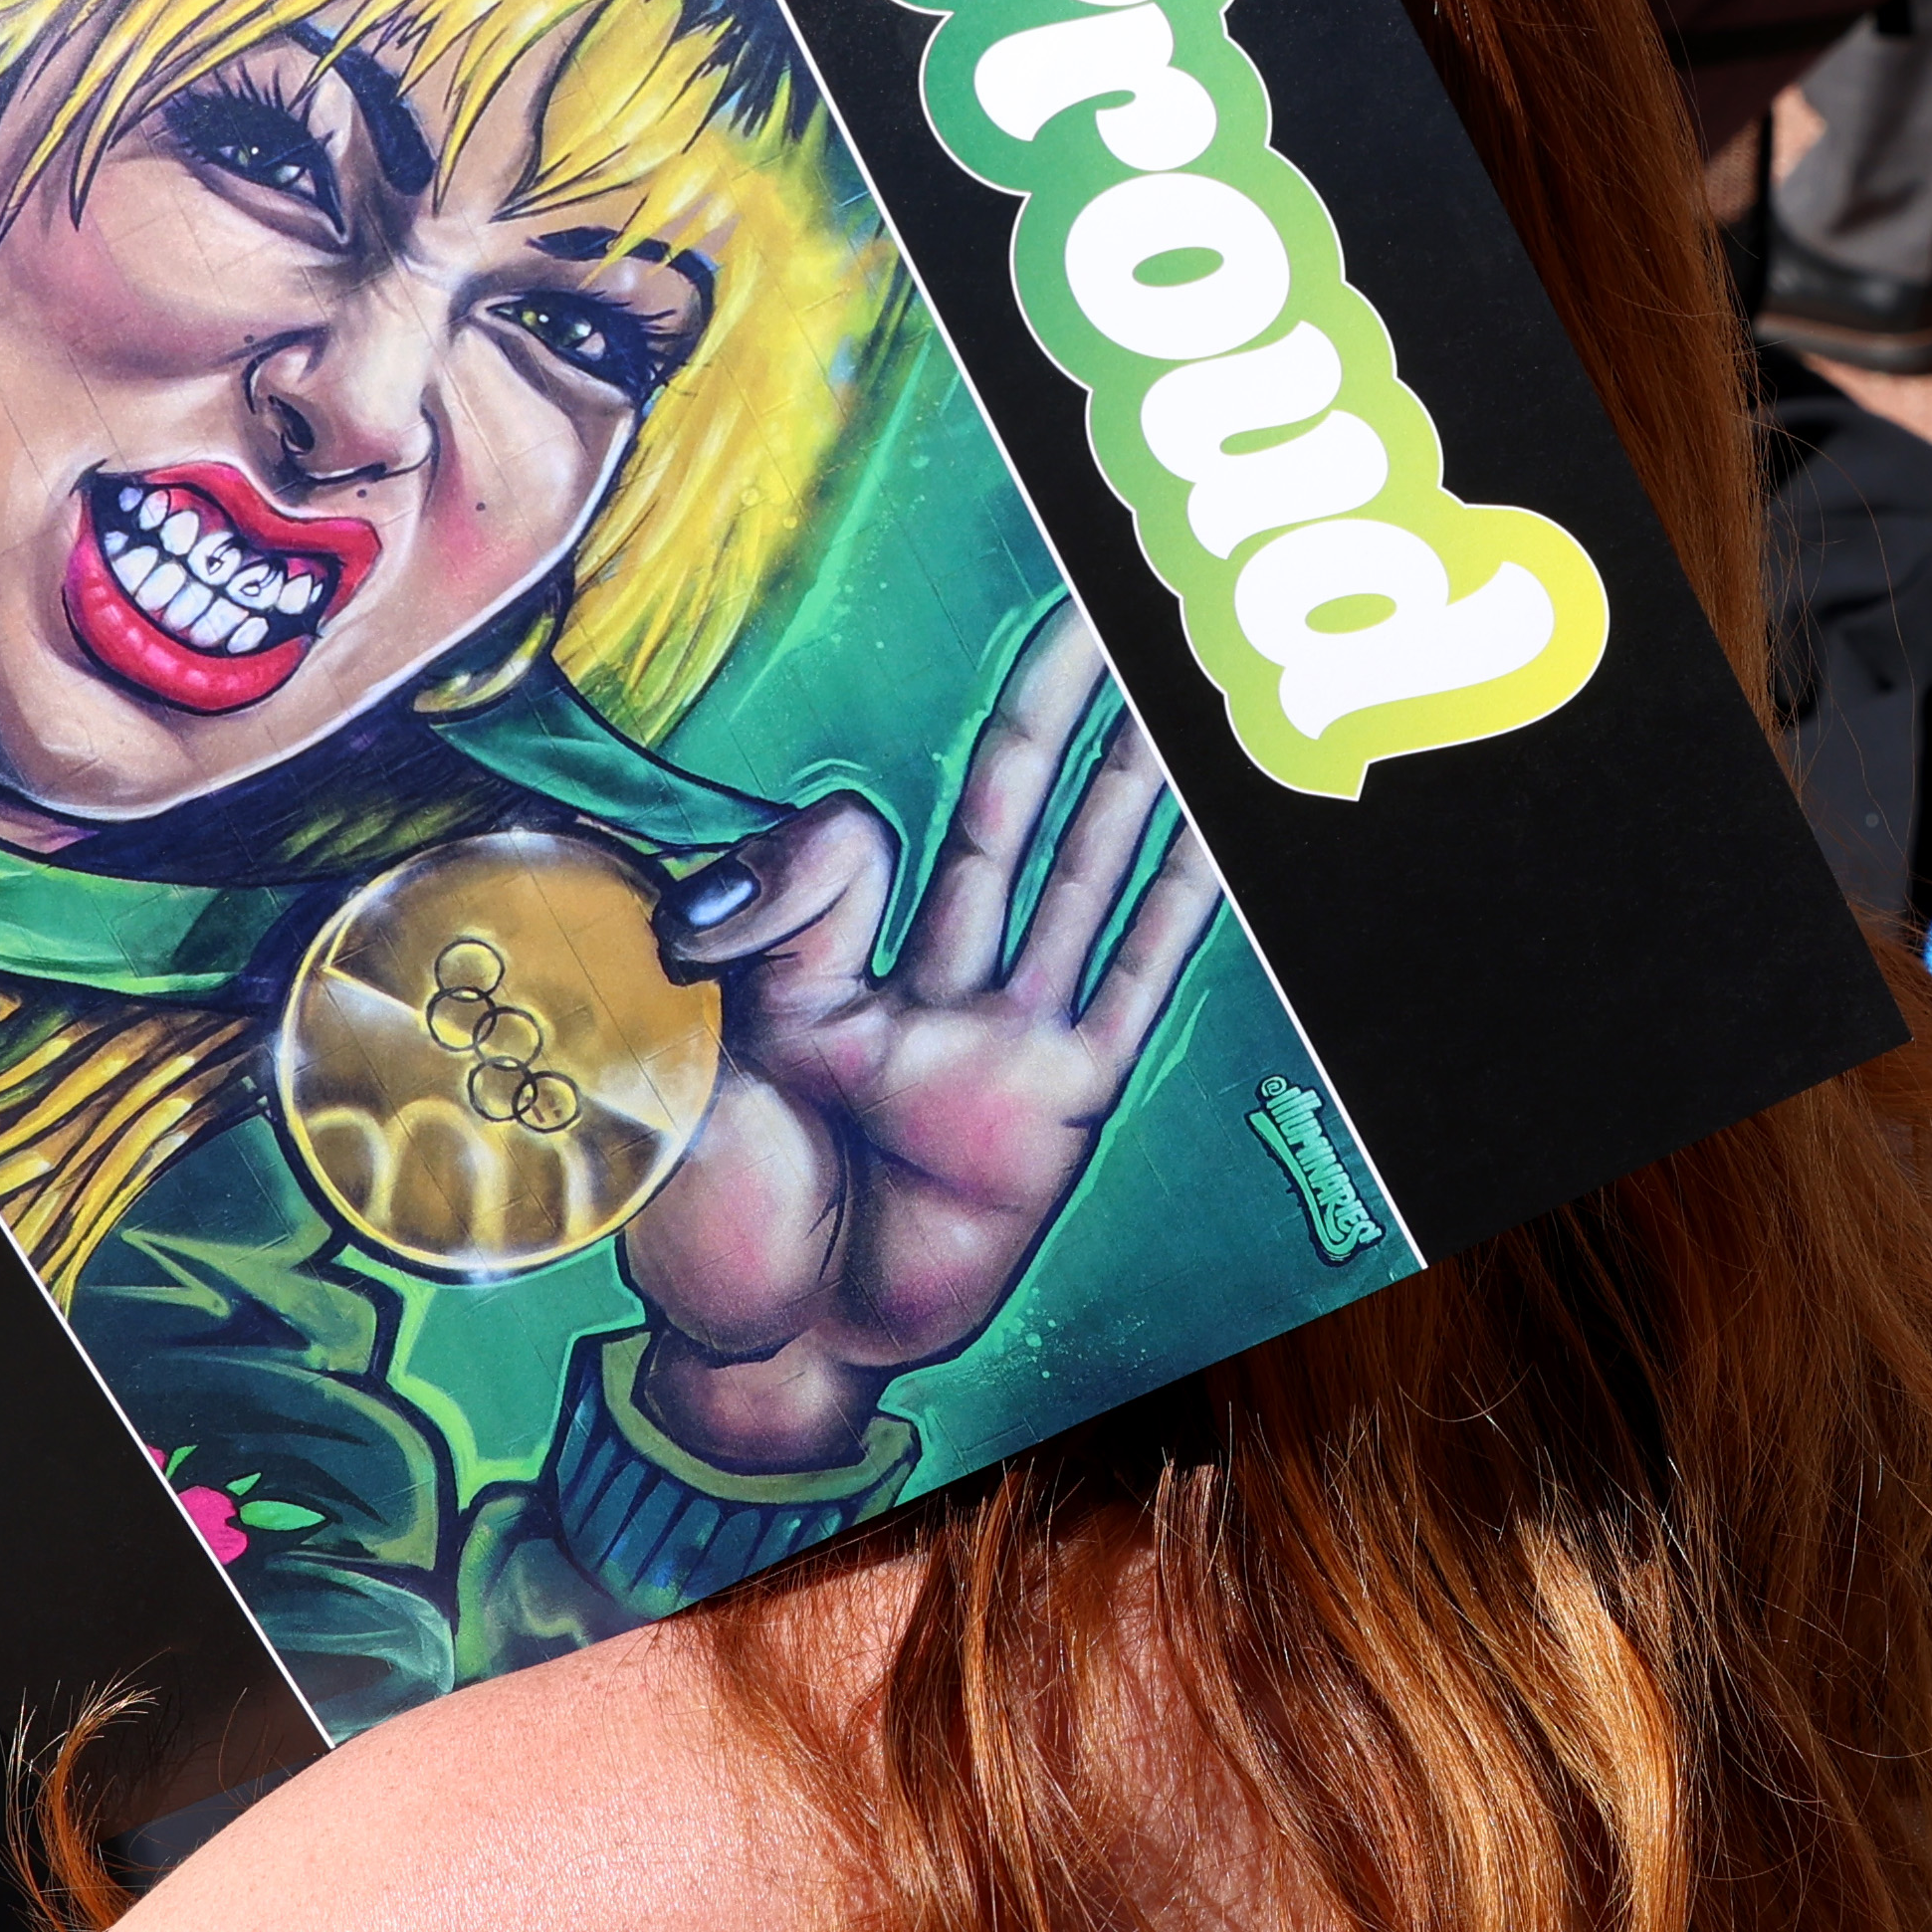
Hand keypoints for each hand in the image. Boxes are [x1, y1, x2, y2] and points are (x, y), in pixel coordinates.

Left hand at [612, 608, 1219, 1468]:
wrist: (765, 1345)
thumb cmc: (719, 1216)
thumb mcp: (709, 1045)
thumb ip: (776, 920)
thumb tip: (845, 825)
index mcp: (829, 966)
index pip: (865, 837)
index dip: (834, 826)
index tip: (796, 828)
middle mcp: (932, 988)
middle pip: (1014, 807)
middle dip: (1065, 699)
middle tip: (1121, 587)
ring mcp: (1004, 1045)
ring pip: (1081, 873)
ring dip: (1136, 774)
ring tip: (1191, 673)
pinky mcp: (1060, 1104)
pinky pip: (1133, 984)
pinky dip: (1179, 904)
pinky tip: (1222, 831)